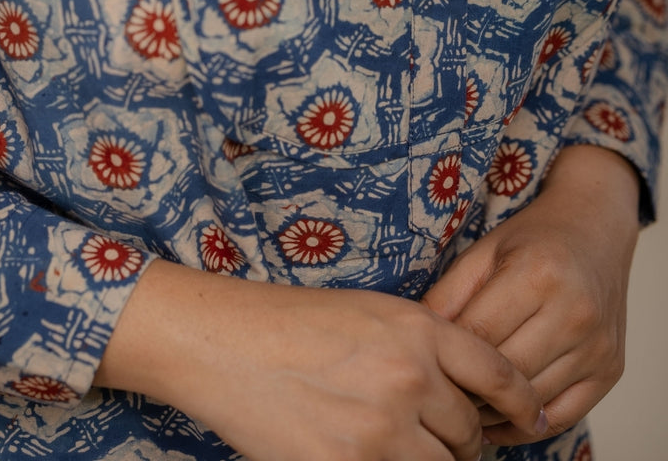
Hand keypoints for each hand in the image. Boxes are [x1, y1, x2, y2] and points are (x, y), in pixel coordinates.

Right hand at [97, 258, 545, 460]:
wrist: (228, 343)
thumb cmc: (293, 322)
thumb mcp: (371, 313)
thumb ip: (423, 346)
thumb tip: (463, 391)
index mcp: (419, 330)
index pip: (498, 374)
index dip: (521, 402)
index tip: (530, 418)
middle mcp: (410, 377)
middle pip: (470, 431)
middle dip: (462, 440)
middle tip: (440, 437)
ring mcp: (382, 429)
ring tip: (400, 446)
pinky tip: (372, 455)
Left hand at [422, 144, 640, 447]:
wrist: (596, 228)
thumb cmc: (534, 238)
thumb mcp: (483, 250)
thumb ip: (448, 294)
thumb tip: (415, 340)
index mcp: (537, 274)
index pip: (478, 335)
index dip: (446, 353)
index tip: (424, 361)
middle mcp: (574, 312)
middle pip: (506, 372)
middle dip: (467, 386)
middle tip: (438, 389)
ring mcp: (597, 345)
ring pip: (532, 401)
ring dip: (493, 411)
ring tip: (463, 404)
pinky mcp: (611, 369)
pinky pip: (563, 416)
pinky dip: (527, 425)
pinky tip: (499, 416)